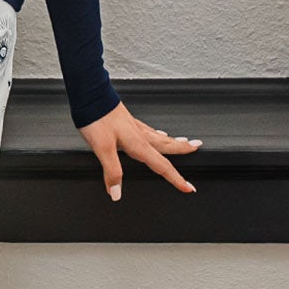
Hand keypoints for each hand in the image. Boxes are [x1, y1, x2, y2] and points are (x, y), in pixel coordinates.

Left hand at [77, 102, 201, 200]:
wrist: (90, 95)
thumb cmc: (96, 118)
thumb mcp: (102, 148)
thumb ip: (112, 171)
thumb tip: (117, 193)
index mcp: (138, 144)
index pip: (162, 166)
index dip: (176, 179)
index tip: (188, 187)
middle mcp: (140, 135)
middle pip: (167, 146)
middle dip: (184, 149)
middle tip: (197, 149)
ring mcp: (134, 127)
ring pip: (160, 137)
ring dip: (173, 141)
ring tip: (184, 142)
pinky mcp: (127, 121)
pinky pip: (148, 130)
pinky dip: (157, 134)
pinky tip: (156, 132)